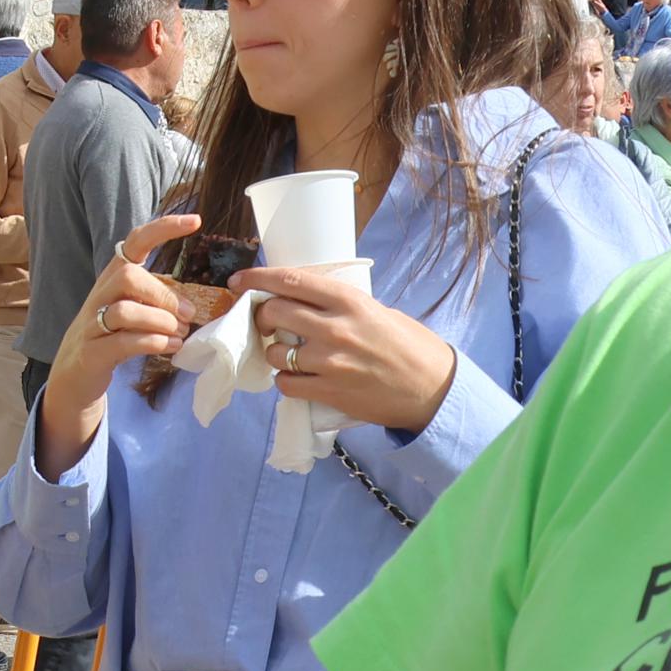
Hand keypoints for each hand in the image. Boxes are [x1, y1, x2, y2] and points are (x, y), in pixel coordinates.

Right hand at [37, 210, 203, 471]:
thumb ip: (154, 300)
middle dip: (163, 295)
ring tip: (180, 333)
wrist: (73, 377)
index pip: (134, 241)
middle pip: (128, 276)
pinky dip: (153, 343)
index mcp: (113, 278)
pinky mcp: (92, 353)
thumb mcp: (130, 310)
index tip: (195, 222)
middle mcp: (99, 295)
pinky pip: (123, 343)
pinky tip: (172, 347)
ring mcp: (91, 324)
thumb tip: (194, 305)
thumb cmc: (110, 338)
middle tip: (188, 315)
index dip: (163, 228)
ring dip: (160, 321)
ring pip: (124, 311)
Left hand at [239, 264, 459, 433]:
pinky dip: (285, 380)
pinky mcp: (328, 392)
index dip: (257, 278)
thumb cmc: (408, 345)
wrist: (432, 389)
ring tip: (288, 354)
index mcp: (349, 301)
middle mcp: (336, 328)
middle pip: (275, 313)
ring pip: (275, 353)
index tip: (238, 280)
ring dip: (274, 352)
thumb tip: (301, 300)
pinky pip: (286, 384)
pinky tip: (297, 377)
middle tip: (267, 322)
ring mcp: (330, 362)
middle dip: (263, 316)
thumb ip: (340, 306)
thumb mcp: (377, 310)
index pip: (290, 281)